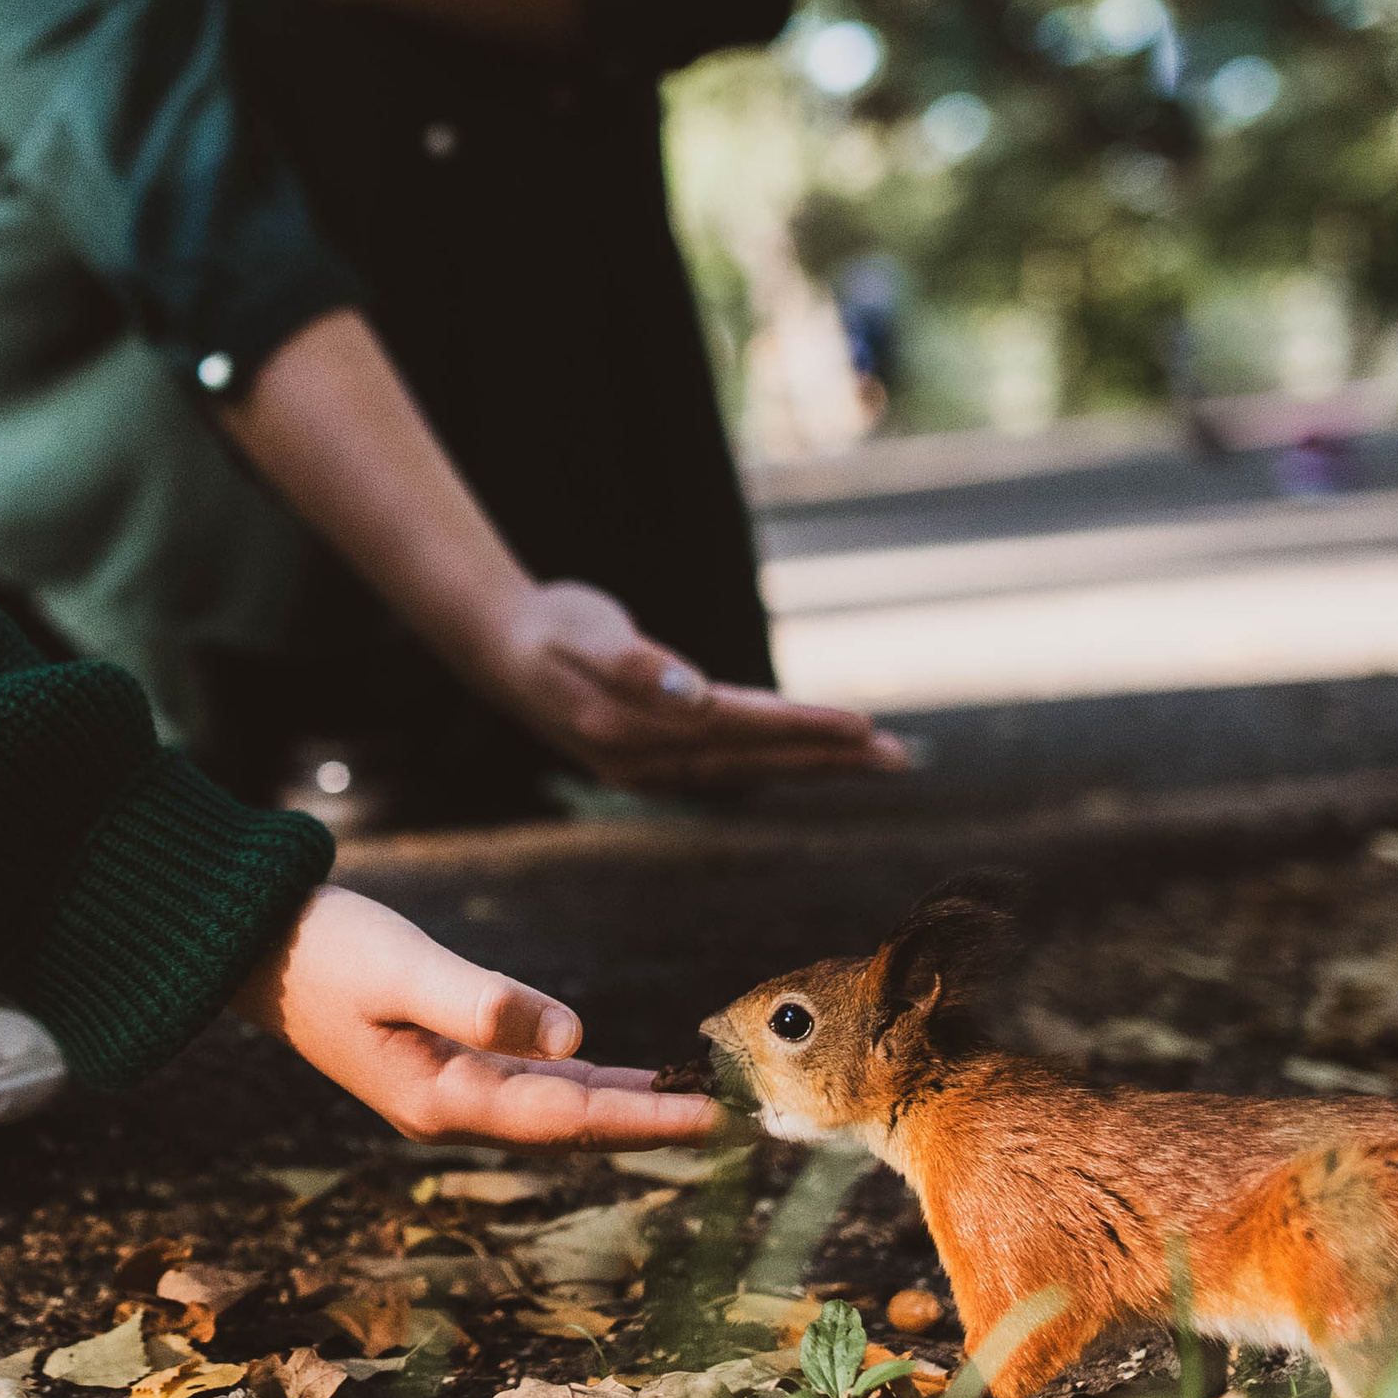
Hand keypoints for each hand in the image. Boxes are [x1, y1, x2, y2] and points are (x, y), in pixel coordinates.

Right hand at [232, 882, 720, 1143]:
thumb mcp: (403, 968)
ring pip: (557, 1110)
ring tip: (694, 1100)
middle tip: (732, 1118)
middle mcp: (451, 1109)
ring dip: (623, 1106)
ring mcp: (446, 1091)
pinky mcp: (442, 1063)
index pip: (570, 1115)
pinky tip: (618, 1072)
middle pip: (573, 1126)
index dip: (646, 1117)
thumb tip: (576, 1035)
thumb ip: (483, 1002)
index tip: (715, 1116)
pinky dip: (584, 1081)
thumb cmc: (325, 950)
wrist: (252, 948)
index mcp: (444, 1100)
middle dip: (649, 1123)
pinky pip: (533, 1084)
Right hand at [481, 579, 909, 792]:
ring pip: (748, 768)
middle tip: (901, 757)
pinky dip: (773, 763)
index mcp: (635, 729)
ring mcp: (648, 769)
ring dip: (811, 764)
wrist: (497, 646)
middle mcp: (647, 760)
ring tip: (872, 757)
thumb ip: (637, 665)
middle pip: (755, 761)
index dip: (802, 730)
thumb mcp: (585, 634)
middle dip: (829, 759)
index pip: (739, 730)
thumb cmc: (548, 629)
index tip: (863, 727)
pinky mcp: (649, 761)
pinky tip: (806, 762)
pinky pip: (728, 766)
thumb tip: (695, 698)